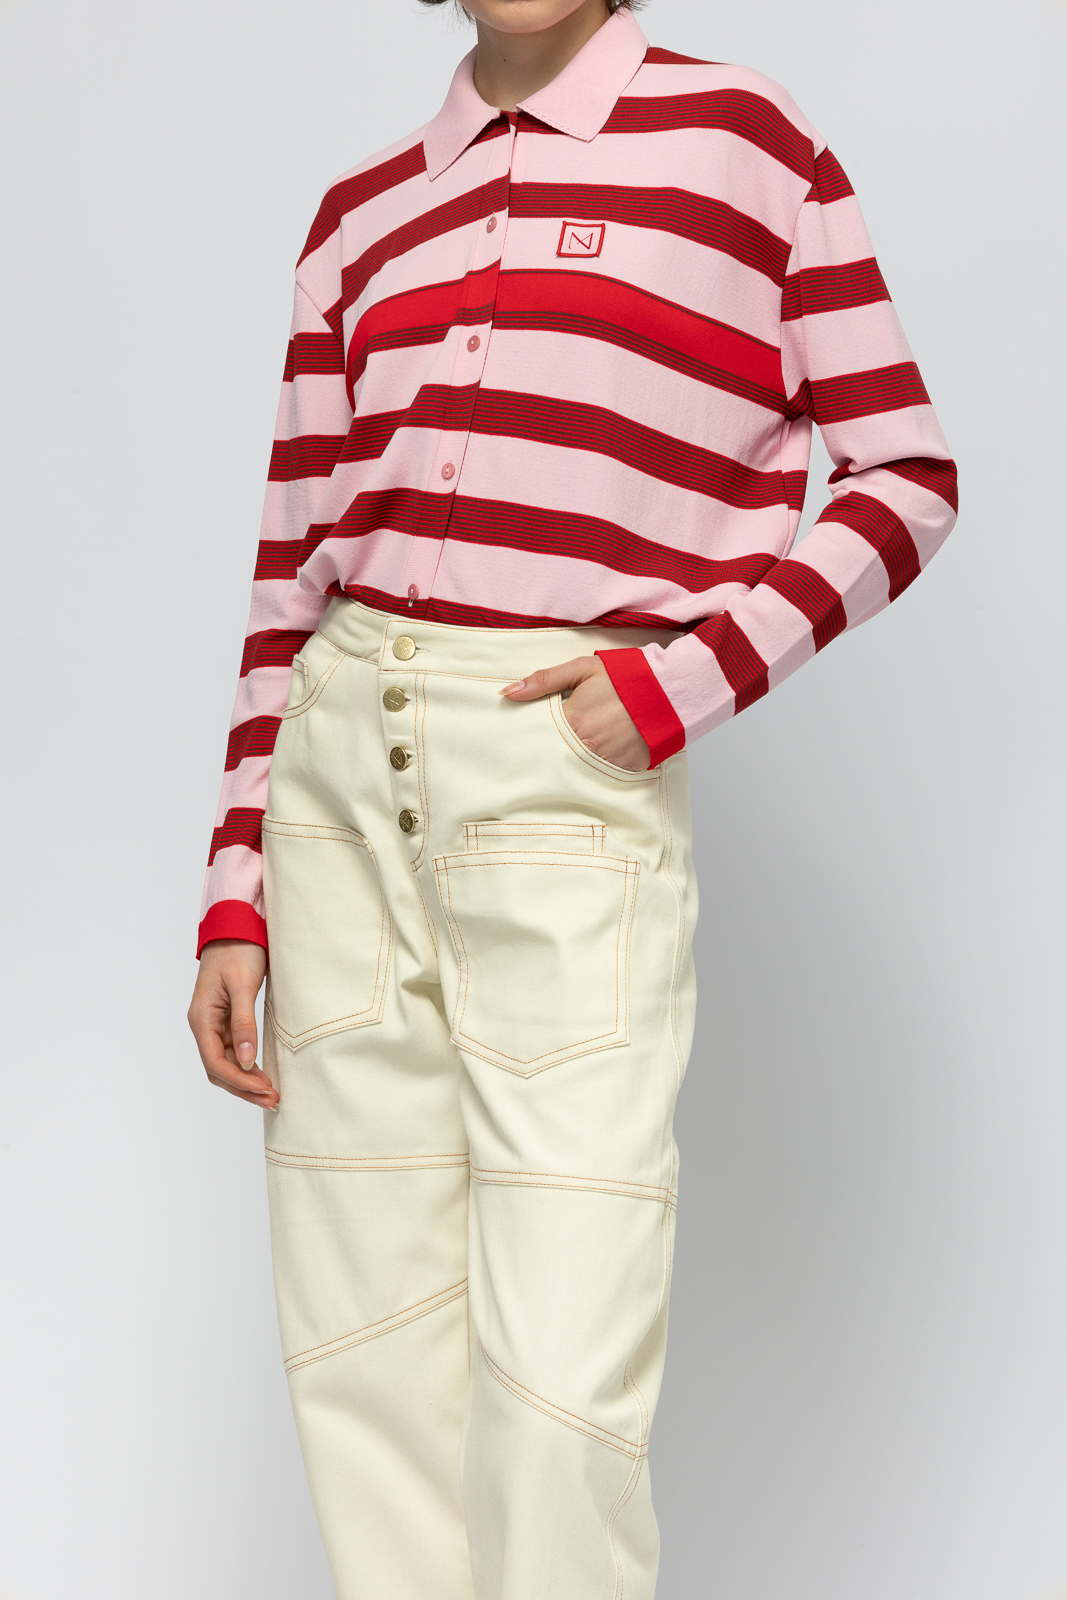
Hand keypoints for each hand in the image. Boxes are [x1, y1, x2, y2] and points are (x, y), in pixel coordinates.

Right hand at [188, 939, 276, 1109]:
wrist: (236, 926)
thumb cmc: (238, 951)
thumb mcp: (243, 986)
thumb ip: (243, 1023)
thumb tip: (246, 1061)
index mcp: (202, 1018)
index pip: (215, 1062)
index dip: (239, 1081)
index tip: (264, 1089)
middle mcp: (204, 1025)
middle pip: (219, 1069)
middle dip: (244, 1088)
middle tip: (273, 1100)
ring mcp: (214, 1023)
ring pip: (226, 1063)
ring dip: (246, 1080)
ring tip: (271, 1094)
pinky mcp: (226, 1019)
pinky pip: (233, 1051)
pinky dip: (247, 1066)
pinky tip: (262, 1074)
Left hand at [500, 655, 650, 771]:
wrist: (668, 692)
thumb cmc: (624, 677)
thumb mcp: (582, 669)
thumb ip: (543, 680)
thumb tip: (507, 693)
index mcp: (571, 721)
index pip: (539, 735)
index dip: (533, 735)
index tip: (522, 739)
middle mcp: (586, 746)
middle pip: (554, 755)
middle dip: (549, 751)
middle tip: (542, 751)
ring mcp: (605, 761)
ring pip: (576, 767)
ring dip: (572, 760)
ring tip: (578, 750)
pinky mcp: (624, 770)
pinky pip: (601, 774)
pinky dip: (595, 767)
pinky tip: (595, 757)